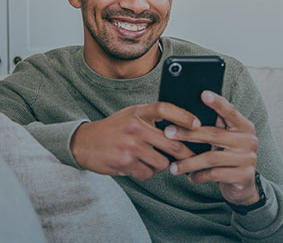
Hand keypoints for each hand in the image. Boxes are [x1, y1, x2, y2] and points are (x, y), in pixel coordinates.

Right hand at [70, 102, 198, 180]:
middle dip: (186, 153)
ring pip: (162, 162)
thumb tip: (183, 127)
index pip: (164, 108)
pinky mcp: (125, 162)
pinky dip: (147, 172)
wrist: (84, 142)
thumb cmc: (115, 128)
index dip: (183, 116)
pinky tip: (139, 166)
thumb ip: (152, 118)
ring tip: (153, 160)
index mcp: (138, 111)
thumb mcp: (132, 114)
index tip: (197, 124)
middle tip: (193, 158)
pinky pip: (148, 173)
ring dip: (162, 165)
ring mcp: (130, 145)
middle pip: (171, 142)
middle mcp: (135, 126)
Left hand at [165, 91, 259, 205]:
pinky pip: (215, 175)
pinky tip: (190, 176)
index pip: (230, 111)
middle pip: (215, 134)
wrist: (243, 185)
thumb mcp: (225, 139)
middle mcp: (249, 140)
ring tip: (173, 166)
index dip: (217, 103)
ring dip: (189, 162)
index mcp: (244, 126)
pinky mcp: (243, 176)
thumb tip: (185, 113)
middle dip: (188, 134)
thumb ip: (216, 126)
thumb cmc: (228, 156)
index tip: (203, 94)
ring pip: (212, 158)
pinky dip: (199, 176)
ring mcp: (247, 159)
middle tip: (168, 133)